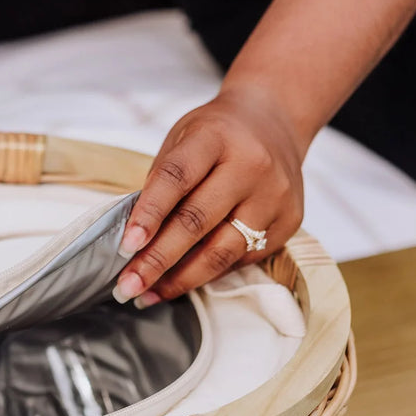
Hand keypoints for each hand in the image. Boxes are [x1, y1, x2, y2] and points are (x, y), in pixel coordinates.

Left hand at [114, 87, 306, 306]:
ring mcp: (275, 195)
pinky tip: (181, 282)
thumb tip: (135, 241)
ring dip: (180, 279)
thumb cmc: (217, 135)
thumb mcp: (183, 140)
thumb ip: (161, 184)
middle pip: (197, 222)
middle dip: (157, 260)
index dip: (148, 215)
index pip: (176, 178)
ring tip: (147, 294)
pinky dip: (208, 274)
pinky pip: (242, 258)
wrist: (276, 121)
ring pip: (222, 251)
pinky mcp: (290, 220)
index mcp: (216, 137)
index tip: (125, 247)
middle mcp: (251, 165)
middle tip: (127, 286)